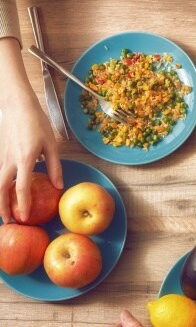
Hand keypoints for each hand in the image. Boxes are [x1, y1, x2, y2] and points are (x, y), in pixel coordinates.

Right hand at [0, 38, 61, 223]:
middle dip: (3, 208)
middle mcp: (9, 161)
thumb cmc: (36, 122)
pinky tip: (4, 193)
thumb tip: (58, 186)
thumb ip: (55, 166)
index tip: (25, 217)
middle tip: (9, 221)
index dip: (23, 205)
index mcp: (25, 159)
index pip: (21, 188)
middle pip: (2, 190)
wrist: (16, 104)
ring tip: (4, 212)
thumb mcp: (51, 144)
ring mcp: (1, 157)